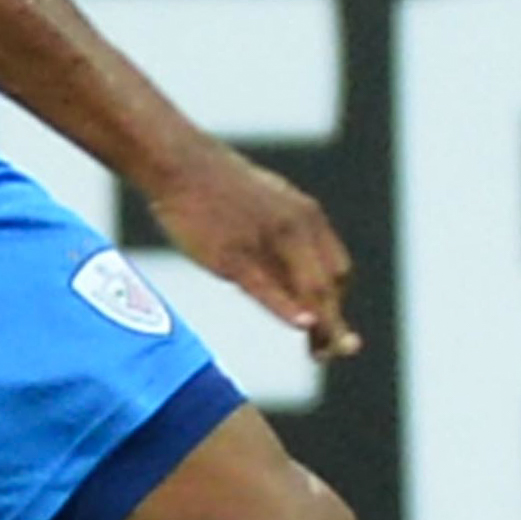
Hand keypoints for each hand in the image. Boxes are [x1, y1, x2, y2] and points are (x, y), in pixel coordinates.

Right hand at [147, 146, 358, 361]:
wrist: (183, 165)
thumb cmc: (222, 187)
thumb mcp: (270, 202)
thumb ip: (289, 234)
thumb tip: (295, 266)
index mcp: (308, 216)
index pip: (337, 271)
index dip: (336, 302)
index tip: (327, 323)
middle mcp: (296, 229)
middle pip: (329, 286)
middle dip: (334, 322)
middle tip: (333, 352)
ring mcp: (266, 242)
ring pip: (307, 290)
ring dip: (321, 326)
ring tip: (323, 354)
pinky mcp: (233, 255)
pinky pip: (267, 288)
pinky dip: (288, 309)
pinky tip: (303, 325)